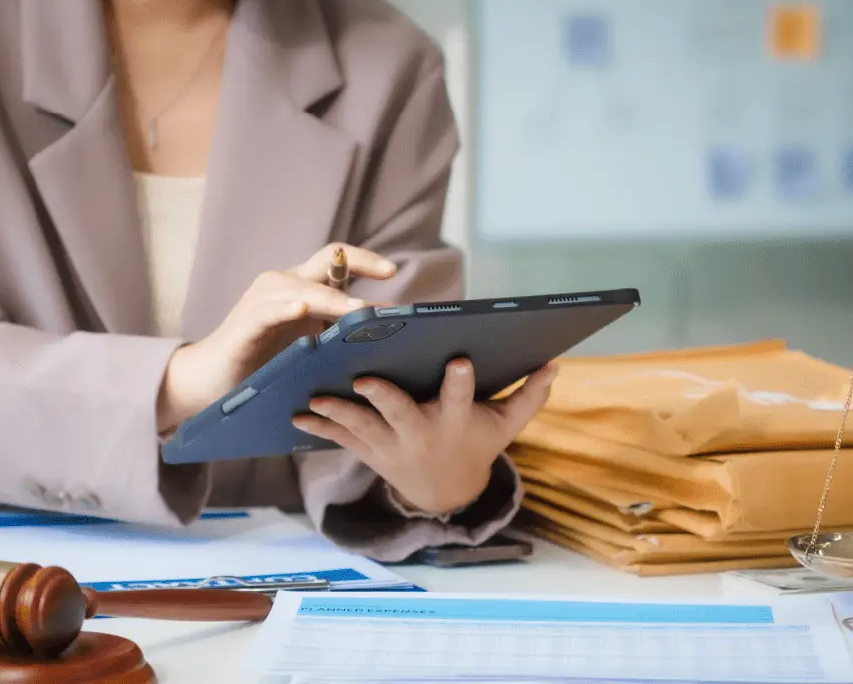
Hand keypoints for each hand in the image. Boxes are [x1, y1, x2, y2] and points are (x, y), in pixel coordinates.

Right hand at [156, 243, 395, 431]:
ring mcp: (262, 302)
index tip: (392, 272)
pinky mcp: (245, 325)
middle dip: (359, 263)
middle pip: (325, 260)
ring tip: (358, 311)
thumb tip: (386, 338)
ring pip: (302, 288)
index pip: (337, 262)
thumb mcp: (311, 347)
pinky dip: (285, 308)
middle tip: (389, 274)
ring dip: (333, 299)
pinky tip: (301, 310)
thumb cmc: (266, 364)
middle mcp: (284, 287)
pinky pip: (267, 311)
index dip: (365, 261)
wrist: (212, 381)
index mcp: (304, 290)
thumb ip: (339, 336)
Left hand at [290, 359, 559, 515]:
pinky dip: (318, 430)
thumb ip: (529, 396)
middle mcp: (422, 435)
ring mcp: (392, 446)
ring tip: (314, 399)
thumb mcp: (505, 426)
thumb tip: (556, 364)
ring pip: (362, 428)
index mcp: (455, 421)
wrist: (445, 491)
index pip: (462, 399)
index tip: (461, 361)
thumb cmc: (476, 444)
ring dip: (337, 414)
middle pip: (402, 414)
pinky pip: (340, 440)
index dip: (462, 382)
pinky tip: (295, 416)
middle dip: (384, 397)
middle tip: (364, 379)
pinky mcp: (369, 451)